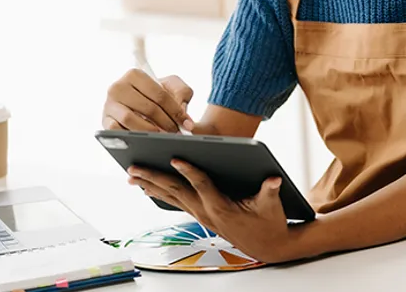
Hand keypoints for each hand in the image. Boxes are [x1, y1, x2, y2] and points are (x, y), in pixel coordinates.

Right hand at [102, 69, 194, 132]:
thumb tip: (182, 112)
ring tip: (164, 137)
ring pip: (131, 119)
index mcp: (134, 75)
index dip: (176, 111)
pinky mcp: (104, 120)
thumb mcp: (171, 86)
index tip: (187, 124)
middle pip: (148, 108)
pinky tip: (143, 139)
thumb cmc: (155, 94)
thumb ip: (182, 92)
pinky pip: (116, 130)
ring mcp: (109, 104)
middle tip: (177, 133)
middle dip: (166, 123)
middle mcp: (118, 86)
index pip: (160, 95)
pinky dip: (131, 136)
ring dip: (150, 131)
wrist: (137, 104)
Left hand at [128, 160, 299, 263]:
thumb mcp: (272, 205)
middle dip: (153, 178)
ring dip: (150, 185)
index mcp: (221, 207)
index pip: (202, 185)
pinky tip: (149, 187)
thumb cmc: (269, 224)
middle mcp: (206, 211)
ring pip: (171, 197)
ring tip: (132, 176)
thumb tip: (273, 178)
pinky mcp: (200, 215)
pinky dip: (161, 193)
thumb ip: (270, 190)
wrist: (268, 246)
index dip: (189, 171)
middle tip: (134, 168)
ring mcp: (201, 215)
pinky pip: (176, 202)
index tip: (175, 158)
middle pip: (176, 191)